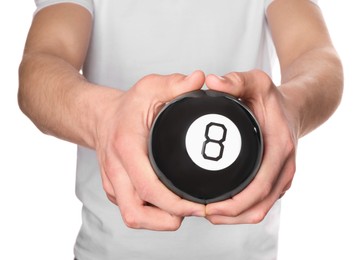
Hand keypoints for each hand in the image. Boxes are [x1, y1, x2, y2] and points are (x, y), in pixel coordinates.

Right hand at [95, 71, 205, 229]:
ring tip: (184, 211)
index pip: (148, 187)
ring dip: (159, 221)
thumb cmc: (126, 106)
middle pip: (136, 213)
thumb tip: (201, 80)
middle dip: (168, 219)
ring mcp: (113, 182)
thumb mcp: (150, 88)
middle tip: (194, 211)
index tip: (197, 205)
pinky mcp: (114, 189)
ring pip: (133, 217)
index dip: (174, 203)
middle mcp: (116, 170)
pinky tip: (171, 207)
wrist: (100, 117)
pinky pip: (132, 211)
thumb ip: (175, 84)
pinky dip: (152, 215)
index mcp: (126, 147)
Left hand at [204, 70, 298, 223]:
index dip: (232, 204)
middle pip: (258, 207)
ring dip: (234, 217)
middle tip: (200, 211)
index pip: (258, 188)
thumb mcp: (257, 82)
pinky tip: (221, 207)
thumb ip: (235, 80)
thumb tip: (211, 81)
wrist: (295, 108)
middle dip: (228, 215)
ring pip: (259, 210)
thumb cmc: (273, 99)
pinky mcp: (277, 180)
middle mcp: (284, 168)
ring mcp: (282, 177)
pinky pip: (260, 203)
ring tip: (207, 213)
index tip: (206, 205)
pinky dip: (241, 211)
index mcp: (280, 149)